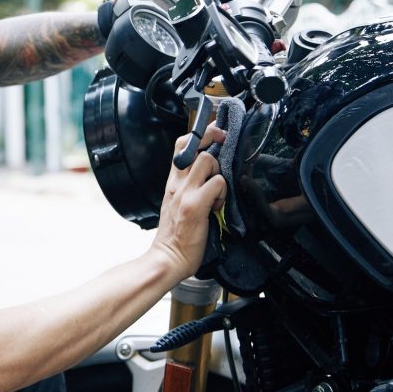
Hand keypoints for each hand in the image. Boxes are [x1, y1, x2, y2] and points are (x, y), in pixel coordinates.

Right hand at [151, 124, 226, 279]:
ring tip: (218, 192)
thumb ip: (189, 187)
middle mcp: (176, 183)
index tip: (216, 133)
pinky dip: (223, 193)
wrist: (167, 258)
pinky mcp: (194, 205)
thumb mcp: (177, 204)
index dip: (201, 133)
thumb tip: (209, 175)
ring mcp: (185, 193)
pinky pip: (217, 184)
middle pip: (196, 146)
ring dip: (219, 172)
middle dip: (216, 146)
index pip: (181, 144)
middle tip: (225, 156)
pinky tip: (218, 206)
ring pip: (208, 160)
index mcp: (173, 181)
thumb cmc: (176, 235)